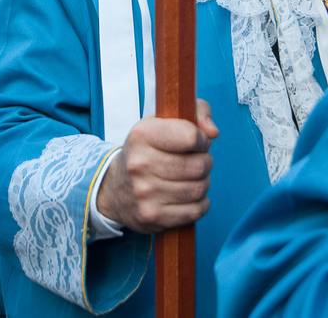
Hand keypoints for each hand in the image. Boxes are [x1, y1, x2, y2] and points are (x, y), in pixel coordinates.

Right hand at [95, 98, 218, 233]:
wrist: (115, 188)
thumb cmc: (148, 150)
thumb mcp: (165, 121)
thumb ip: (197, 111)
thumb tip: (213, 132)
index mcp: (142, 134)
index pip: (191, 136)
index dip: (201, 140)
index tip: (196, 142)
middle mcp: (139, 163)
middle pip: (199, 165)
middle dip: (204, 163)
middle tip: (195, 162)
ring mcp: (144, 192)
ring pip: (199, 189)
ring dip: (202, 183)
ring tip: (190, 178)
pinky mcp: (152, 216)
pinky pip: (195, 211)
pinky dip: (199, 204)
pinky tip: (188, 196)